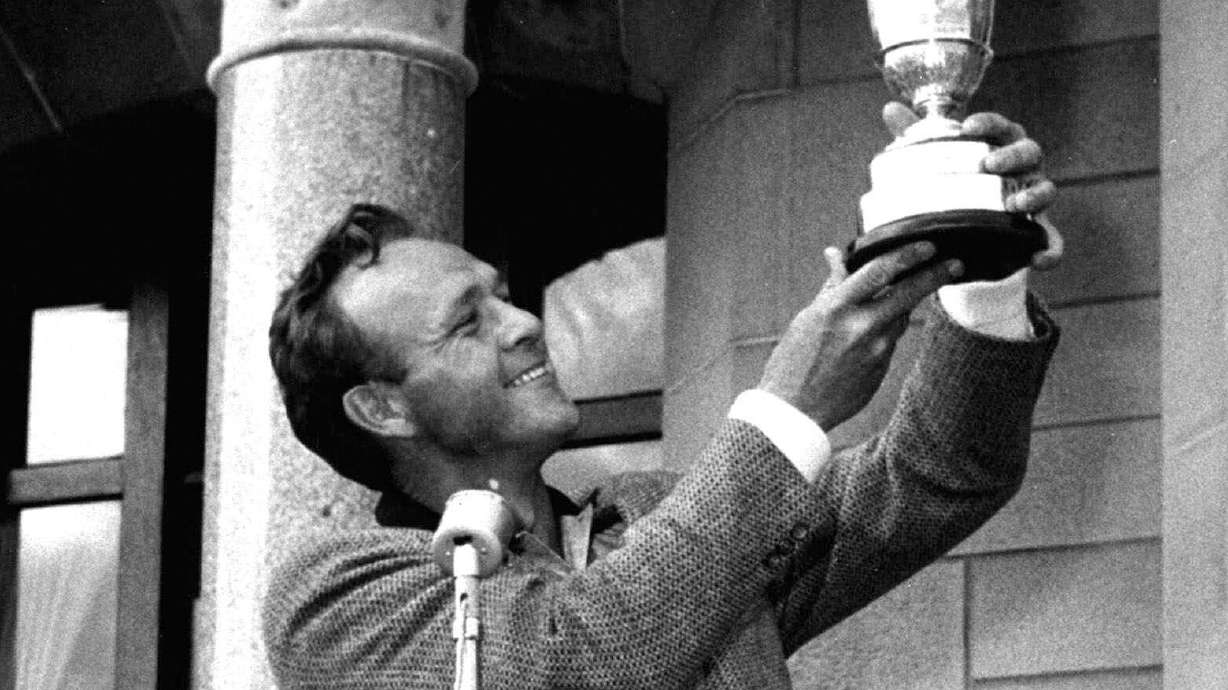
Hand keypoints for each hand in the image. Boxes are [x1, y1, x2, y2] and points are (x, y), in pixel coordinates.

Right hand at [757, 242, 961, 430]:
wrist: (794, 411)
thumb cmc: (792, 362)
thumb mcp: (807, 318)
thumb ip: (831, 287)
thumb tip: (838, 256)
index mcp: (836, 309)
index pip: (880, 271)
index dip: (908, 255)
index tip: (927, 246)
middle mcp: (861, 328)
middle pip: (908, 294)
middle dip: (935, 275)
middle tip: (954, 264)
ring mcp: (876, 352)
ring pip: (901, 318)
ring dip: (901, 306)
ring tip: (890, 302)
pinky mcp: (882, 370)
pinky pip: (890, 341)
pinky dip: (885, 331)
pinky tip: (867, 337)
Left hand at [883, 102, 1063, 270]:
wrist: (971, 230)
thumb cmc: (958, 183)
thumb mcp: (937, 160)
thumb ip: (916, 134)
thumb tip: (890, 108)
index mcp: (1002, 145)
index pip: (1001, 127)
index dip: (988, 123)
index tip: (967, 127)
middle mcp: (1024, 168)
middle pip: (1030, 151)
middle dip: (1012, 156)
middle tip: (989, 164)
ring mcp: (1034, 198)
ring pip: (1047, 189)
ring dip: (1034, 194)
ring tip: (1014, 205)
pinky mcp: (1038, 231)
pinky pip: (1052, 241)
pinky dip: (1051, 250)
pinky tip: (1038, 260)